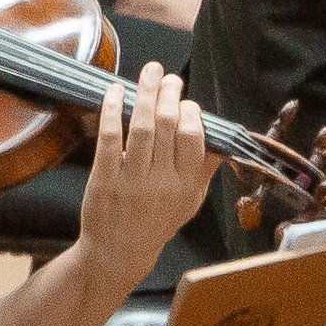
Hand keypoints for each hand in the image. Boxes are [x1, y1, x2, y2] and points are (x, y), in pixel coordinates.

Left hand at [71, 64, 211, 279]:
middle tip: (166, 77)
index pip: (194, 137)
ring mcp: (133, 181)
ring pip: (141, 126)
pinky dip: (112, 109)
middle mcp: (163, 182)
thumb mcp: (190, 201)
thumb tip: (221, 139)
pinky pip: (110, 138)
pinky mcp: (105, 180)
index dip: (190, 112)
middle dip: (168, 93)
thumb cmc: (157, 222)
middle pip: (168, 125)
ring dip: (145, 92)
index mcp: (187, 185)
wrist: (119, 253)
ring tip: (148, 73)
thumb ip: (204, 169)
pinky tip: (115, 91)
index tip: (184, 102)